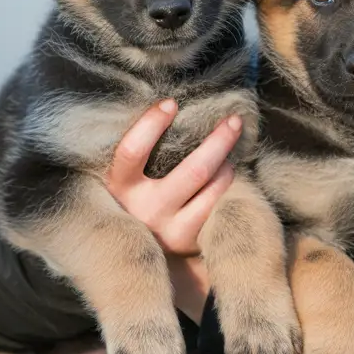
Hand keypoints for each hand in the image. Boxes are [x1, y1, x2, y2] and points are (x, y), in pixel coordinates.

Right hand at [107, 99, 241, 256]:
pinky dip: (228, 185)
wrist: (131, 250)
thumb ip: (138, 151)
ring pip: (213, 187)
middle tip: (234, 120)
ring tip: (226, 155)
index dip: (151, 124)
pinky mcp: (189, 241)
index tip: (171, 103)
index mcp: (119, 187)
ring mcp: (169, 230)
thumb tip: (170, 105)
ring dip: (226, 164)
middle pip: (194, 171)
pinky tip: (227, 175)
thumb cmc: (131, 197)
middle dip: (219, 141)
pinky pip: (219, 205)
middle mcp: (144, 210)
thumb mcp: (123, 176)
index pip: (132, 151)